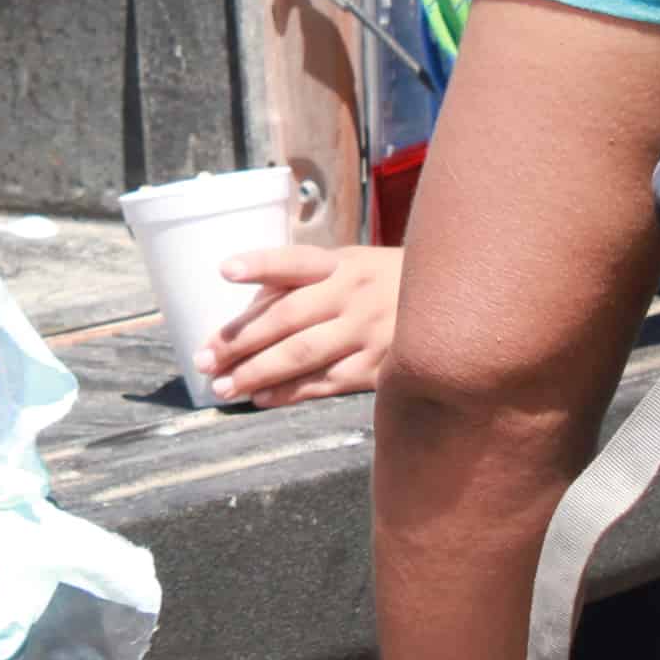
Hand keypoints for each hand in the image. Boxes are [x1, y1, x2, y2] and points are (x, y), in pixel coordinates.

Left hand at [204, 244, 399, 405]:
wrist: (455, 309)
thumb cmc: (385, 285)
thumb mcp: (352, 267)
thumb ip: (304, 284)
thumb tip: (248, 313)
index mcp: (343, 263)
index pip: (296, 261)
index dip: (261, 264)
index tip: (225, 270)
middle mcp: (354, 294)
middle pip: (288, 316)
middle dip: (240, 340)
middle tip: (204, 359)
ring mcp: (369, 331)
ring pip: (303, 355)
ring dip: (258, 373)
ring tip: (223, 386)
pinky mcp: (382, 367)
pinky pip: (327, 382)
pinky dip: (292, 392)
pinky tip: (262, 398)